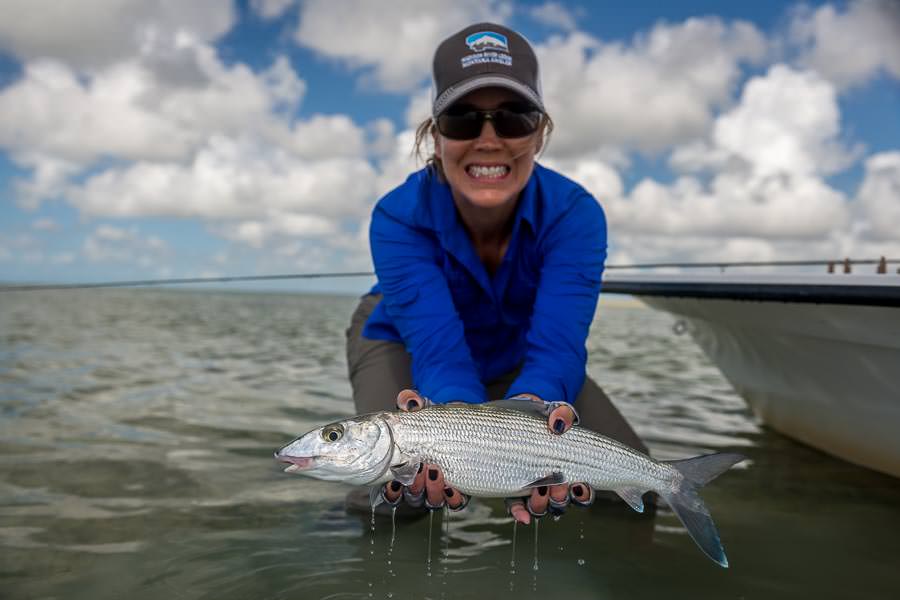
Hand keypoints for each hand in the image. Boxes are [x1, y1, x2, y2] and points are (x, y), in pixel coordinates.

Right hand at [381, 389, 467, 510]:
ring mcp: (439, 491)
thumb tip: (407, 399)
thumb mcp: (424, 412)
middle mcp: (419, 486)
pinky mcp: (459, 492)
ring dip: (432, 489)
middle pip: (411, 497)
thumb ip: (413, 404)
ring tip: (436, 470)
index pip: (391, 491)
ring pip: (431, 501)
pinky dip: (453, 498)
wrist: (463, 426)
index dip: (391, 491)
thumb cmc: (435, 423)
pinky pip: (455, 504)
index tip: (393, 481)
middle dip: (414, 485)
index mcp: (404, 472)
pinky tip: (454, 486)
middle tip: (419, 467)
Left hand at [505, 394, 592, 524]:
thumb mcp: (554, 410)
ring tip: (538, 493)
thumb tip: (559, 425)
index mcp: (568, 469)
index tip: (580, 483)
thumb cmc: (541, 416)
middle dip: (561, 497)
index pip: (582, 490)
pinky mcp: (511, 487)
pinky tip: (522, 516)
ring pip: (541, 508)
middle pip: (561, 502)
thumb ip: (562, 413)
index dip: (584, 494)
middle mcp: (552, 484)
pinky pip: (516, 506)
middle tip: (558, 485)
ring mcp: (531, 488)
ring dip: (542, 506)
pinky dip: (519, 512)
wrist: (515, 414)